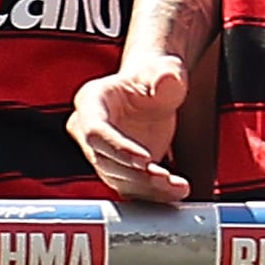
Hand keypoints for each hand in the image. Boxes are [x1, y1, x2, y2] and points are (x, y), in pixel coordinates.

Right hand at [68, 53, 191, 203]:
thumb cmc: (154, 78)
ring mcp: (100, 152)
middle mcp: (87, 129)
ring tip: (177, 187)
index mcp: (91, 100)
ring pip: (116, 179)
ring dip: (146, 188)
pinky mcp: (116, 170)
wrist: (155, 92)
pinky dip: (152, 194)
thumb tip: (166, 81)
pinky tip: (174, 191)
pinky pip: (130, 188)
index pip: (96, 130)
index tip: (146, 159)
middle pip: (104, 160)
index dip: (118, 148)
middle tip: (168, 179)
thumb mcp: (164, 70)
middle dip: (136, 175)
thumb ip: (166, 75)